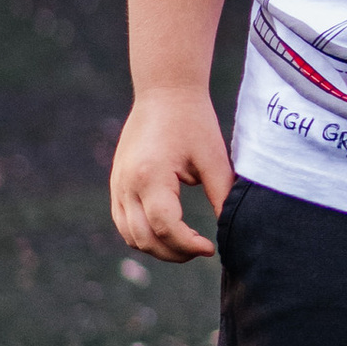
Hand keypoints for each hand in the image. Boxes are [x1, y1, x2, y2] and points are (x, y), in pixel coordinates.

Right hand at [111, 86, 232, 260]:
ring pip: (130, 235)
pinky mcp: (116, 184)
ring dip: (157, 248)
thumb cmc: (193, 122)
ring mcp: (117, 185)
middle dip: (174, 253)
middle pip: (144, 238)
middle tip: (201, 250)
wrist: (164, 92)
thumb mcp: (214, 158)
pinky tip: (169, 233)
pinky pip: (123, 222)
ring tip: (187, 244)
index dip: (189, 245)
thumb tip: (230, 230)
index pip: (166, 227)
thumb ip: (221, 196)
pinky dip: (143, 235)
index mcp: (151, 176)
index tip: (210, 248)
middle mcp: (127, 184)